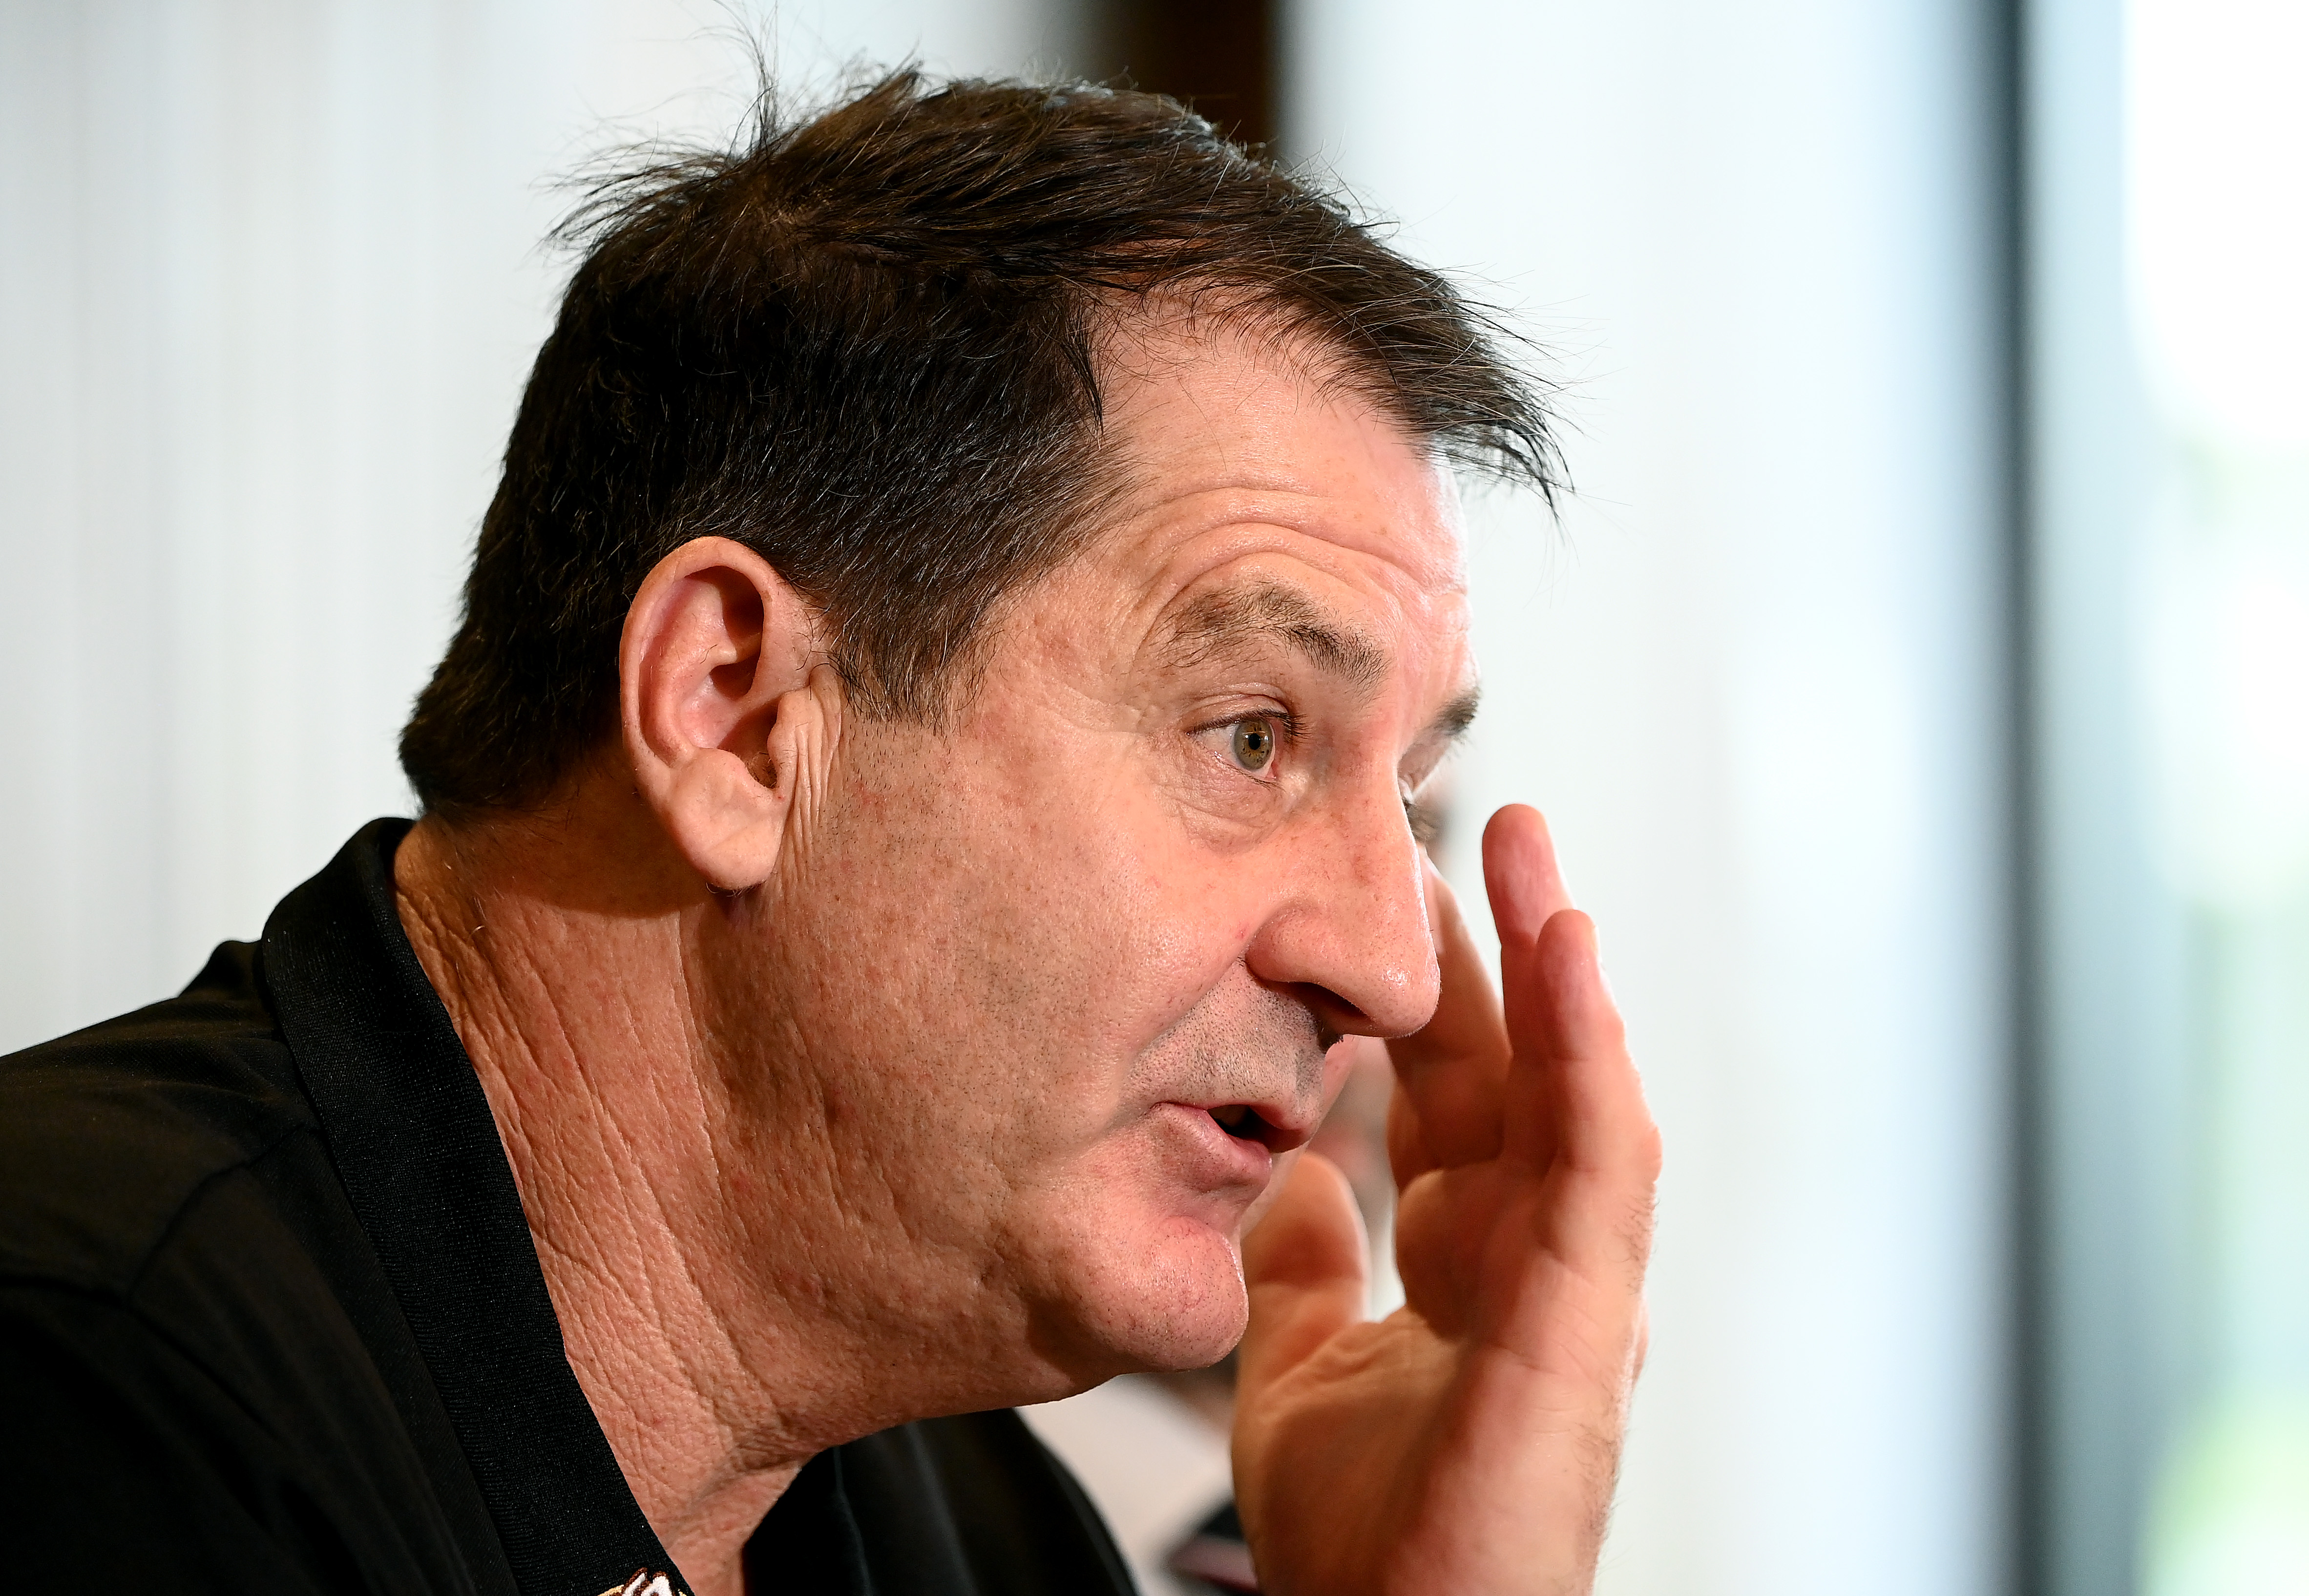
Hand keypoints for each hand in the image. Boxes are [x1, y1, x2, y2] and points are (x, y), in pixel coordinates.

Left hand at [1232, 805, 1659, 1594]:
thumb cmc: (1357, 1542)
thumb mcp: (1296, 1366)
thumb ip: (1303, 1269)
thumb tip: (1299, 1169)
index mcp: (1471, 1261)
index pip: (1461, 1094)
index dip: (1433, 992)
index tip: (1394, 892)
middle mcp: (1533, 1260)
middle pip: (1526, 1069)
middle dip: (1508, 946)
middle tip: (1485, 826)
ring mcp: (1572, 1284)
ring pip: (1581, 1088)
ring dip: (1561, 964)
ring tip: (1534, 851)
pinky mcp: (1587, 1315)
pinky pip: (1600, 1158)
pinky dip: (1589, 1051)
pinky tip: (1569, 953)